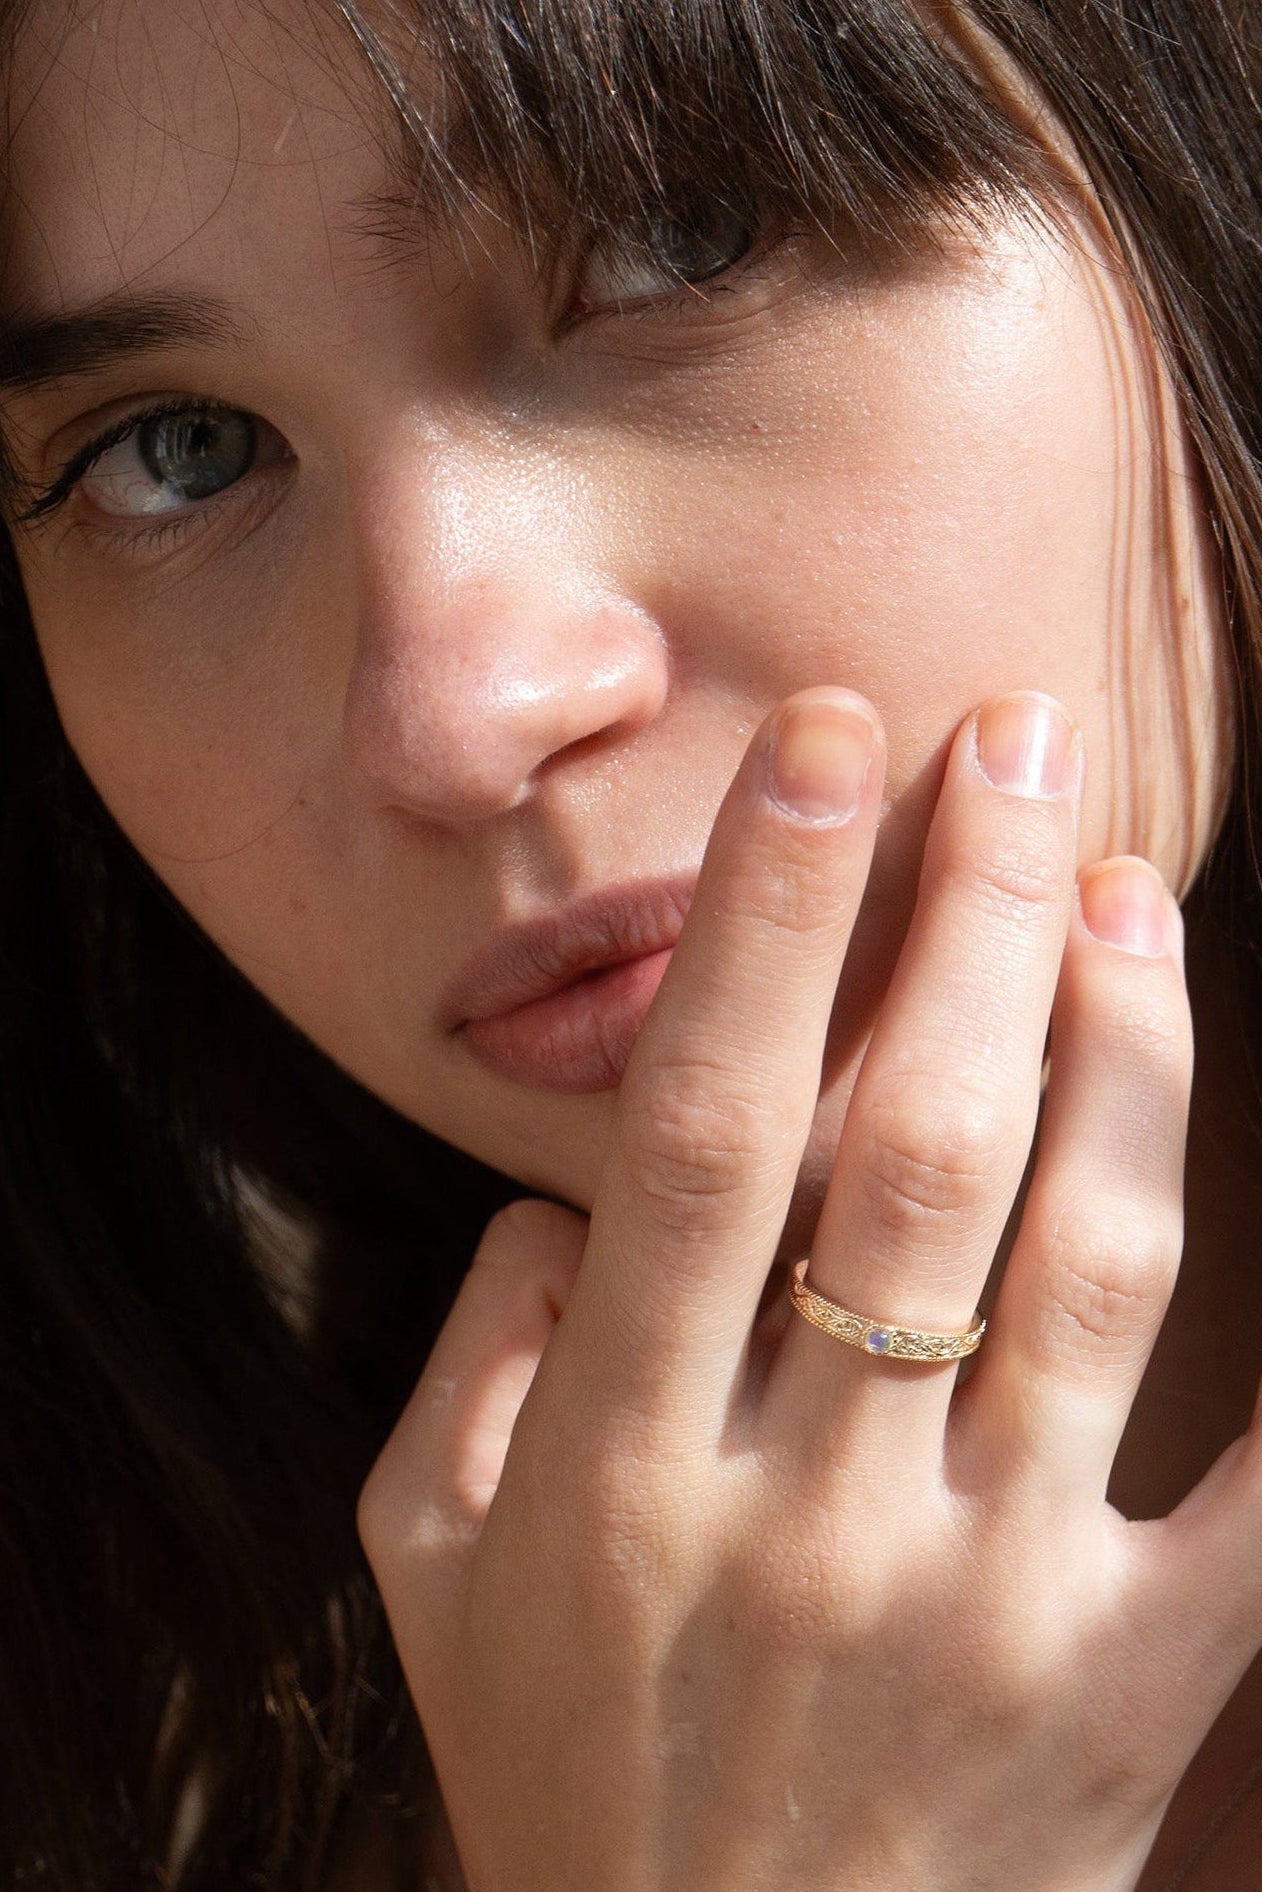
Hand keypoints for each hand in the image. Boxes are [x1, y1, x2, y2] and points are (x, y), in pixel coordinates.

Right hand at [358, 689, 1261, 1891]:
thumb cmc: (567, 1783)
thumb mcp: (426, 1579)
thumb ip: (466, 1363)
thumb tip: (568, 1200)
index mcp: (612, 1469)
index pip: (697, 1132)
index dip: (762, 919)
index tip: (823, 749)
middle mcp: (798, 1515)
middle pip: (912, 1151)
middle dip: (969, 913)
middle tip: (1020, 737)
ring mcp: (979, 1602)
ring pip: (1085, 1264)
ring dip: (1120, 1046)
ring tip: (1131, 885)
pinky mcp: (1126, 1687)